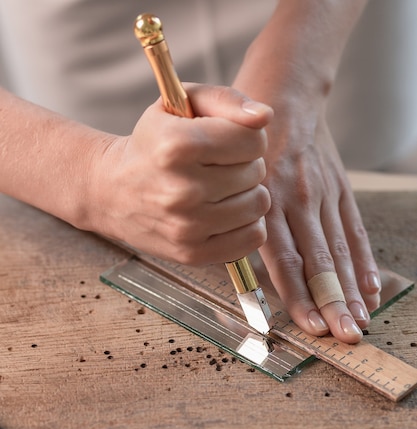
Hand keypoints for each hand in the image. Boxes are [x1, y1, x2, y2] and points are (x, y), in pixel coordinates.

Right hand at [86, 84, 272, 264]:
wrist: (111, 192)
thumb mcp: (180, 105)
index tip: (227, 141)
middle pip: (256, 172)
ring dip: (246, 195)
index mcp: (177, 146)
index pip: (254, 140)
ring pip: (258, 205)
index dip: (246, 137)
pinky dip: (245, 225)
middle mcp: (181, 190)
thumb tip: (264, 116)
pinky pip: (251, 238)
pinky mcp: (193, 254)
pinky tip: (224, 214)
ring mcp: (187, 227)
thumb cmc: (154, 143)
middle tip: (216, 167)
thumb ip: (225, 100)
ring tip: (220, 190)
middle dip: (243, 165)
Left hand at [260, 109, 380, 343]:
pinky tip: (372, 286)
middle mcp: (298, 200)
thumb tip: (248, 274)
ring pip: (339, 249)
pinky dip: (363, 259)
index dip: (300, 297)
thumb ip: (243, 223)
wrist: (283, 92)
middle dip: (333, 302)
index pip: (287, 260)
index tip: (312, 327)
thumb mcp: (231, 178)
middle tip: (346, 335)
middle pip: (319, 261)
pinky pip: (354, 227)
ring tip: (361, 319)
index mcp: (267, 202)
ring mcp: (323, 193)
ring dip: (351, 288)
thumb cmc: (247, 144)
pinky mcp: (340, 186)